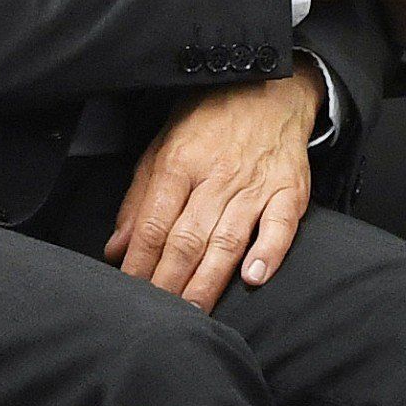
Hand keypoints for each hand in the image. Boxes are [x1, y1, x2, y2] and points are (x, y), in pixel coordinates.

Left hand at [106, 63, 325, 311]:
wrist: (269, 89)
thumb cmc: (211, 119)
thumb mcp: (162, 146)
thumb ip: (139, 199)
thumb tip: (117, 248)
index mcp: (180, 163)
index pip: (154, 223)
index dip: (140, 262)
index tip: (130, 292)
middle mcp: (216, 176)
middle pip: (187, 239)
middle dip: (169, 282)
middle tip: (158, 315)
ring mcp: (255, 185)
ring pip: (227, 240)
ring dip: (209, 281)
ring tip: (193, 312)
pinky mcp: (288, 191)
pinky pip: (279, 227)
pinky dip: (268, 253)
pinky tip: (254, 278)